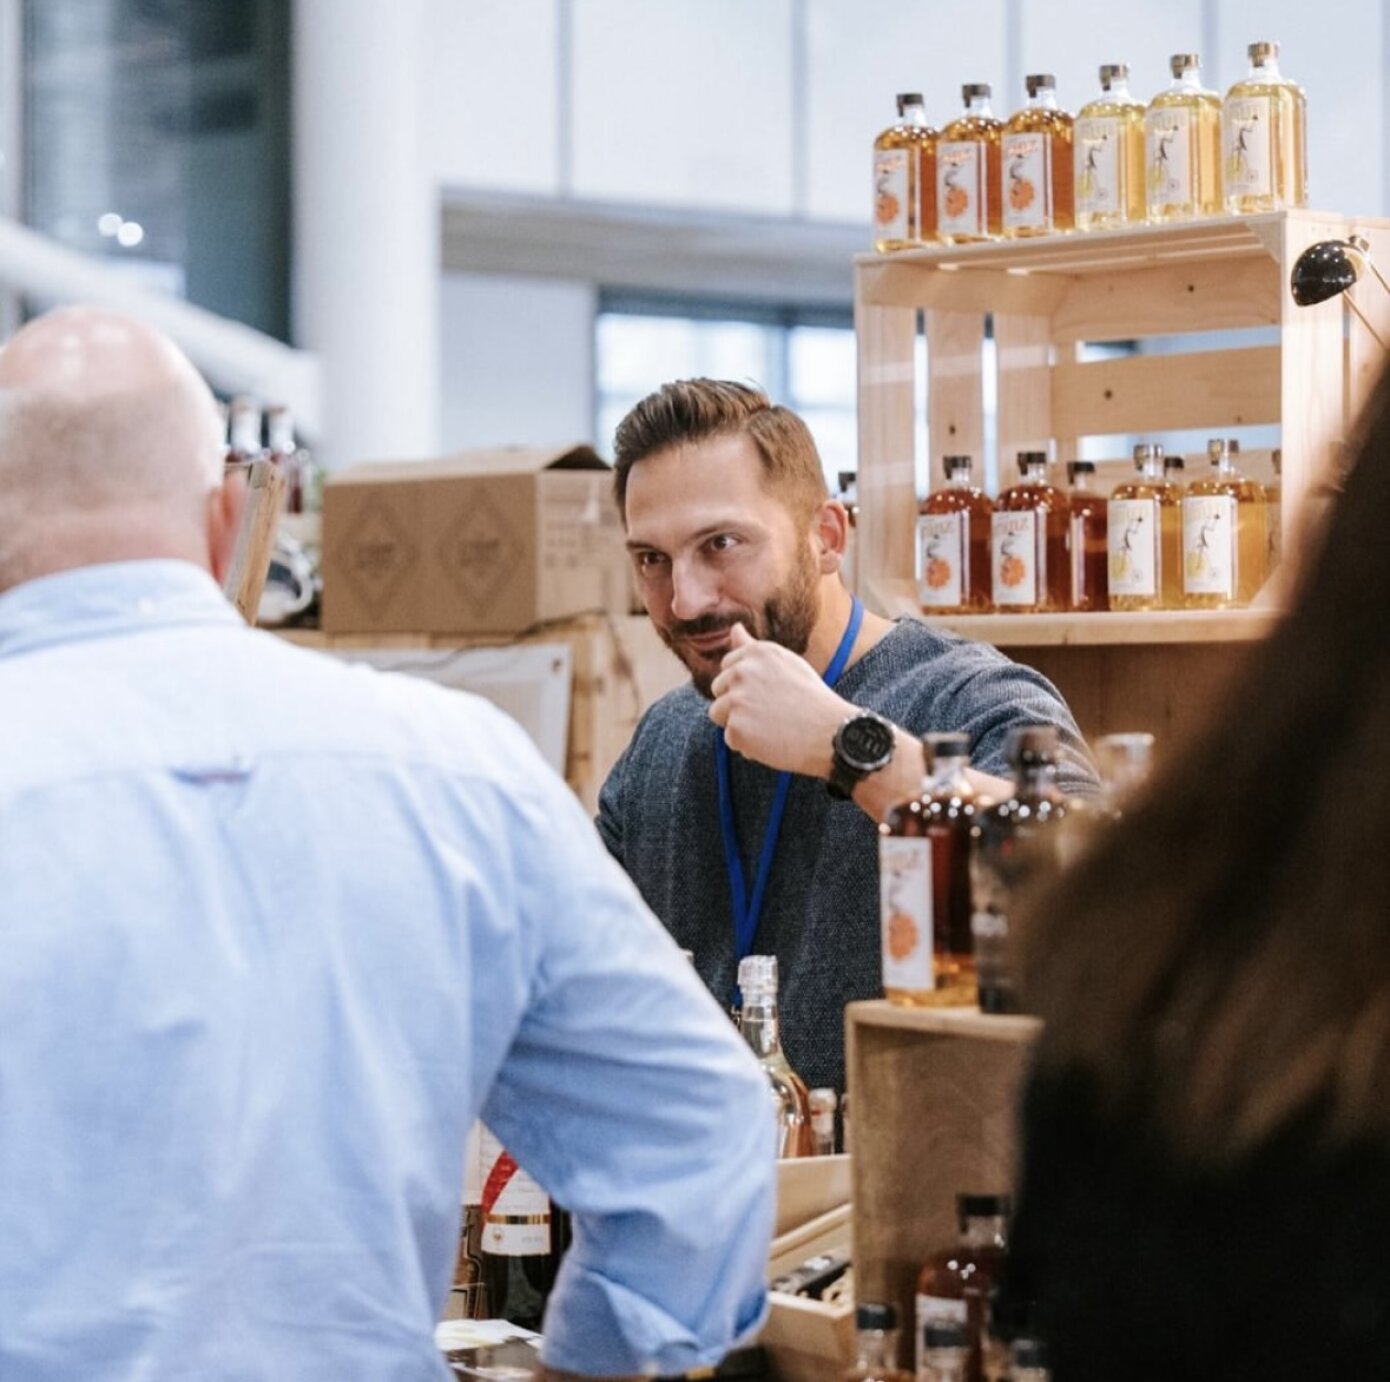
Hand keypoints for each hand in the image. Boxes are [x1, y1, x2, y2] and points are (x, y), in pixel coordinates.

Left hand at [708, 624, 849, 776]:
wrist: (832, 733)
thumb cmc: (811, 699)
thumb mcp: (786, 663)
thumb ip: (753, 647)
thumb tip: (734, 628)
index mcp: (756, 652)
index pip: (727, 666)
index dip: (745, 684)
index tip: (767, 693)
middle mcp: (742, 672)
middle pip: (718, 690)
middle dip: (736, 702)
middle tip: (770, 712)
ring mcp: (737, 700)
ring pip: (718, 714)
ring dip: (738, 723)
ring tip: (769, 727)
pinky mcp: (736, 728)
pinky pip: (730, 738)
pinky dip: (746, 745)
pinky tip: (771, 741)